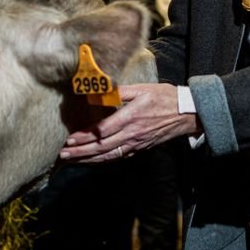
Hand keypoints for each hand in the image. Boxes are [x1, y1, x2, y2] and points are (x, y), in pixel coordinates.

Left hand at [60, 83, 200, 162]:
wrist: (186, 114)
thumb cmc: (164, 97)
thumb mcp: (143, 88)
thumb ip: (121, 91)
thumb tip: (101, 90)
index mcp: (131, 117)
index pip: (103, 130)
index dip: (85, 136)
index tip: (70, 138)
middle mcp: (132, 133)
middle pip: (102, 146)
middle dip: (81, 151)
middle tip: (63, 154)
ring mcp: (136, 143)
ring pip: (109, 155)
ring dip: (89, 159)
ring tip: (72, 160)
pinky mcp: (140, 148)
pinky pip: (118, 157)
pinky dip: (103, 160)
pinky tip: (92, 161)